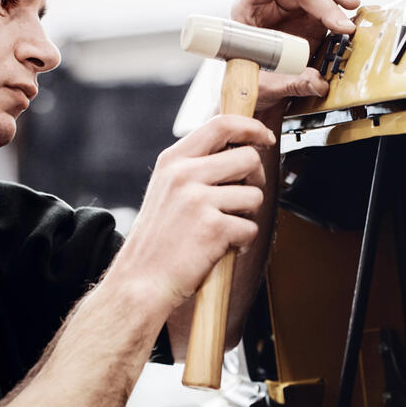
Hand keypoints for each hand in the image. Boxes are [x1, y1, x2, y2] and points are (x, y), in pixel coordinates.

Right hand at [108, 115, 272, 315]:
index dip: (251, 128)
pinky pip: (250, 228)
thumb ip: (196, 167)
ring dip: (248, 216)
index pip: (221, 124)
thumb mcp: (167, 190)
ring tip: (225, 229)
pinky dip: (242, 243)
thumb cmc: (158, 241)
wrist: (140, 281)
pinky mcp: (213, 227)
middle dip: (256, 180)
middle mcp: (184, 174)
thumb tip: (240, 151)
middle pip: (248, 158)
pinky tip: (222, 248)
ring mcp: (197, 199)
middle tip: (242, 200)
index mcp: (173, 161)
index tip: (264, 138)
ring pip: (255, 196)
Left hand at [232, 0, 360, 111]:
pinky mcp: (314, 19)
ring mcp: (297, 9)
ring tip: (354, 7)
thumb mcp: (266, 87)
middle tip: (349, 8)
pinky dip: (346, 3)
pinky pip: (333, 0)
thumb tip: (317, 83)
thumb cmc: (254, 82)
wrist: (261, 91)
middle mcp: (276, 2)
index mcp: (252, 7)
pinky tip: (354, 13)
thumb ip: (290, 83)